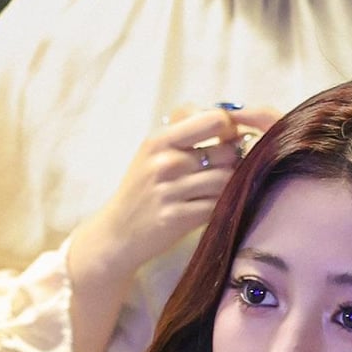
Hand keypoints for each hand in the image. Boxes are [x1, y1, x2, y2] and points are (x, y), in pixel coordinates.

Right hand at [80, 103, 279, 282]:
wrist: (118, 232)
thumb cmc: (141, 188)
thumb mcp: (153, 150)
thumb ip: (184, 131)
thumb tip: (228, 121)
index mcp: (160, 139)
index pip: (214, 120)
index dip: (230, 128)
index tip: (228, 139)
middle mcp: (166, 162)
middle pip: (226, 152)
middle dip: (232, 161)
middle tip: (225, 170)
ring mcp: (171, 191)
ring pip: (226, 181)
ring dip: (229, 186)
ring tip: (218, 190)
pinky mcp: (178, 218)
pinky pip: (216, 206)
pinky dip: (221, 207)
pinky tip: (212, 207)